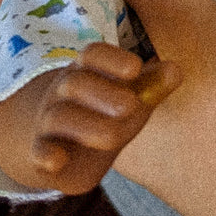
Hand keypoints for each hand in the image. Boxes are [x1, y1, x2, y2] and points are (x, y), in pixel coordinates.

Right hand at [0, 41, 179, 195]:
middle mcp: (63, 91)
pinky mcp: (41, 152)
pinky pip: (38, 151)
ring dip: (85, 125)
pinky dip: (44, 154)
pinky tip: (56, 161)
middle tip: (130, 105)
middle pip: (76, 83)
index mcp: (86, 71)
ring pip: (60, 117)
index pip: (93, 55)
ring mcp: (49, 120)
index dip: (112, 59)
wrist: (57, 143)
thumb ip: (150, 87)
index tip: (135, 68)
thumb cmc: (102, 114)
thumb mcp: (127, 100)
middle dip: (103, 93)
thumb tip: (177, 69)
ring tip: (113, 137)